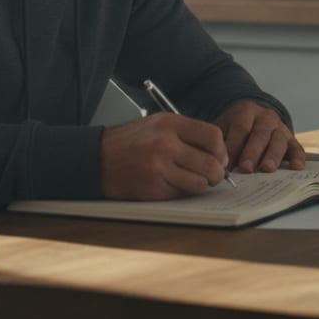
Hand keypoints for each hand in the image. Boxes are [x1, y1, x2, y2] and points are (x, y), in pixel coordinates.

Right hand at [99, 113, 228, 199]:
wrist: (96, 158)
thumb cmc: (131, 142)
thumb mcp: (157, 125)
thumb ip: (186, 134)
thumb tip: (218, 153)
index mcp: (169, 123)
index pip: (212, 136)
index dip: (221, 150)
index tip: (220, 157)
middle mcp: (165, 144)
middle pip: (211, 163)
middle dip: (217, 173)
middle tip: (213, 175)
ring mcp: (159, 167)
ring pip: (200, 183)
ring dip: (201, 185)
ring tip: (193, 180)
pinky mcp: (153, 188)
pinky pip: (182, 194)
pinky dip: (182, 192)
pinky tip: (173, 184)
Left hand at [215, 102, 305, 173]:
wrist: (254, 120)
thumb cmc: (234, 129)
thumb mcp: (223, 128)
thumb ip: (219, 142)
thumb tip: (214, 163)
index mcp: (246, 111)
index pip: (240, 128)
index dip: (233, 146)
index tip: (226, 165)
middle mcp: (266, 116)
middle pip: (260, 134)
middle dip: (252, 152)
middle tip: (245, 169)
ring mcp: (281, 127)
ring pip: (278, 141)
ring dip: (272, 156)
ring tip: (267, 169)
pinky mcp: (292, 139)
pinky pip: (297, 148)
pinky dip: (298, 158)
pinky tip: (297, 168)